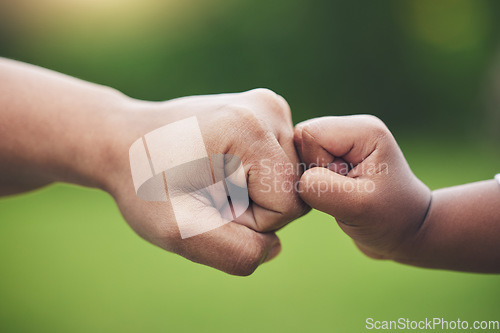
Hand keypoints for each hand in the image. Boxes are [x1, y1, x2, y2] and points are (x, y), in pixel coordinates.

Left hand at [106, 89, 308, 274]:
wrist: (125, 142)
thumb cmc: (145, 184)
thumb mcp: (178, 229)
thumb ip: (236, 252)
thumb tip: (275, 246)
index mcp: (251, 128)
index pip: (289, 204)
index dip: (250, 220)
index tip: (209, 202)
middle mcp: (269, 108)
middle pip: (293, 190)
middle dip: (253, 206)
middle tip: (207, 192)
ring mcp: (270, 107)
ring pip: (289, 180)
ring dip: (253, 193)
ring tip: (212, 179)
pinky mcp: (266, 114)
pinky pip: (279, 166)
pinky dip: (254, 179)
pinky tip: (221, 169)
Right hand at [294, 115, 430, 260]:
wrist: (407, 232)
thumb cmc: (390, 220)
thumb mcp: (357, 206)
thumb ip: (320, 187)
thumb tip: (294, 176)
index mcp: (363, 129)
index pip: (309, 134)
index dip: (316, 165)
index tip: (345, 186)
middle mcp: (352, 128)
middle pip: (301, 139)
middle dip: (312, 171)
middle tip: (341, 192)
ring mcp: (344, 141)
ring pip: (298, 152)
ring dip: (311, 179)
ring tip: (340, 194)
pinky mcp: (336, 155)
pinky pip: (303, 163)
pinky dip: (311, 183)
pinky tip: (335, 194)